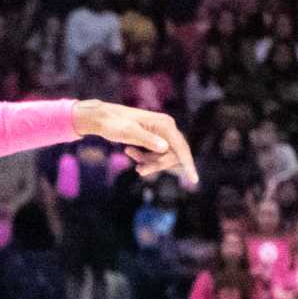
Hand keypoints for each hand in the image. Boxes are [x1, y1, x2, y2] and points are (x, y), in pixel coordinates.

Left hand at [73, 100, 197, 185]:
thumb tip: (165, 148)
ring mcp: (161, 132)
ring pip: (163, 156)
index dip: (188, 165)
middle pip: (173, 155)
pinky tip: (130, 152)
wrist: (103, 118)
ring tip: (130, 156)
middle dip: (157, 165)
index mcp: (165, 125)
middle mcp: (167, 127)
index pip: (181, 148)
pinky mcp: (154, 137)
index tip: (194, 180)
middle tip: (139, 170)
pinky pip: (155, 153)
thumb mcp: (129, 133)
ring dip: (148, 161)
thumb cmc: (114, 125)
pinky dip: (144, 158)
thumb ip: (147, 140)